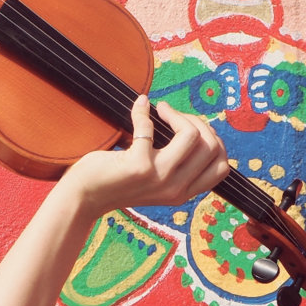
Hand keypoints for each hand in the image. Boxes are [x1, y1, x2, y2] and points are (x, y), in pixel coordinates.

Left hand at [58, 96, 228, 218]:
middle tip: (173, 116)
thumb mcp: (157, 181)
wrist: (84, 198)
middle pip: (211, 146)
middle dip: (196, 122)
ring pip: (192, 136)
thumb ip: (177, 165)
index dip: (212, 140)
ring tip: (162, 111)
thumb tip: (194, 127)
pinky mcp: (138, 165)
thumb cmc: (117, 183)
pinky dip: (143, 111)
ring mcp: (159, 178)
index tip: (191, 128)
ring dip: (178, 114)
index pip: (221, 166)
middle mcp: (176, 189)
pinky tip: (139, 107)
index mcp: (183, 193)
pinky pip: (150, 127)